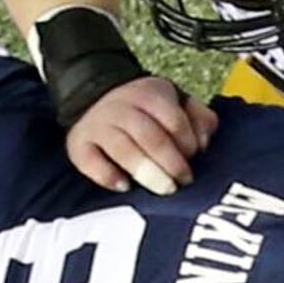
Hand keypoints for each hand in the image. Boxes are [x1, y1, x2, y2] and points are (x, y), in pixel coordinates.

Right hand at [64, 73, 209, 198]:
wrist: (98, 99)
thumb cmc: (149, 114)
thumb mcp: (177, 105)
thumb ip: (199, 118)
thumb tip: (205, 141)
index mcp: (149, 95)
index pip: (173, 120)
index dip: (188, 143)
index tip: (194, 158)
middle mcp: (120, 106)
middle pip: (149, 136)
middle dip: (170, 163)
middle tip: (182, 182)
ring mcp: (98, 125)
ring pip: (122, 149)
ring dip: (146, 171)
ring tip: (163, 188)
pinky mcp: (79, 143)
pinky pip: (89, 161)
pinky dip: (106, 175)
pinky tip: (124, 186)